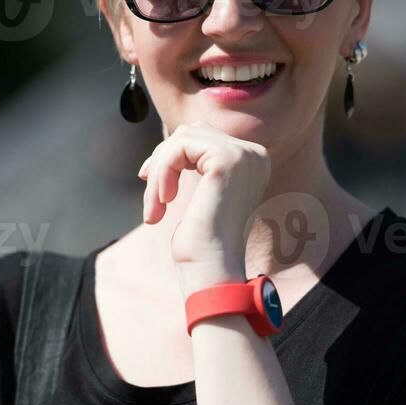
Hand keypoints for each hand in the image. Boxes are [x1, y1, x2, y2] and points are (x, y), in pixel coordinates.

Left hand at [137, 120, 270, 272]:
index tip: (151, 182)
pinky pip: (179, 147)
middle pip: (192, 131)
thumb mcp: (202, 194)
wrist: (212, 273)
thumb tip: (179, 135)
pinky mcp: (226, 161)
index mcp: (253, 162)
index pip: (203, 136)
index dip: (171, 156)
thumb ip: (199, 162)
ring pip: (182, 137)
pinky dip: (163, 172)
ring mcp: (244, 155)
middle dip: (163, 160)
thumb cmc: (202, 244)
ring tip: (155, 206)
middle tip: (151, 197)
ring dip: (160, 170)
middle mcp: (255, 154)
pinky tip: (164, 202)